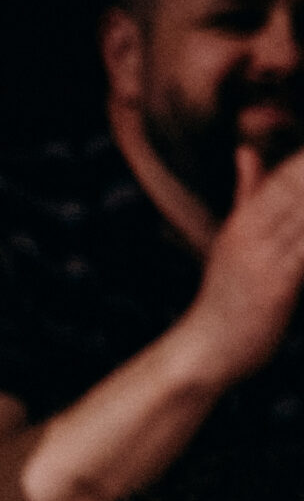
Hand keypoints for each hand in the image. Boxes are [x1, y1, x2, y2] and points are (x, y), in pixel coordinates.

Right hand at [180, 144, 303, 387]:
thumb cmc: (225, 298)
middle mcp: (252, 234)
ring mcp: (265, 259)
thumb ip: (246, 194)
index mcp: (243, 222)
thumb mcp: (230, 240)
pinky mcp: (278, 285)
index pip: (286, 174)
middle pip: (298, 186)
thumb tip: (246, 150)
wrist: (206, 350)